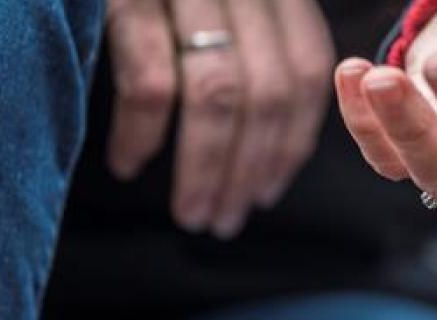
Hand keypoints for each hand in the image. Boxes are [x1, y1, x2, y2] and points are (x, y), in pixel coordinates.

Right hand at [104, 0, 334, 238]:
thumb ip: (253, 38)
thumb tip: (262, 139)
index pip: (306, 74)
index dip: (293, 141)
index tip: (269, 190)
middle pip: (266, 96)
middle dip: (249, 171)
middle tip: (224, 219)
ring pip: (217, 96)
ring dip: (205, 167)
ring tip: (191, 211)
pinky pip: (148, 80)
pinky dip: (143, 133)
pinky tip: (131, 163)